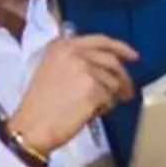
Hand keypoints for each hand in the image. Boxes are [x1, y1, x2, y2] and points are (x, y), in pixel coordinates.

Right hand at [3, 34, 138, 159]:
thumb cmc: (40, 105)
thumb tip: (107, 67)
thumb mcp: (52, 70)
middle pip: (112, 61)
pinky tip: (90, 112)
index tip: (133, 56)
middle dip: (124, 77)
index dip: (120, 48)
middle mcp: (74, 53)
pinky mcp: (93, 89)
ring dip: (110, 96)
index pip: (100, 40)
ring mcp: (85, 70)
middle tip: (127, 91)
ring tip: (96, 107)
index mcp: (61, 46)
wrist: (32, 126)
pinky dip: (105, 108)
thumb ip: (76, 61)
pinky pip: (110, 98)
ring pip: (113, 82)